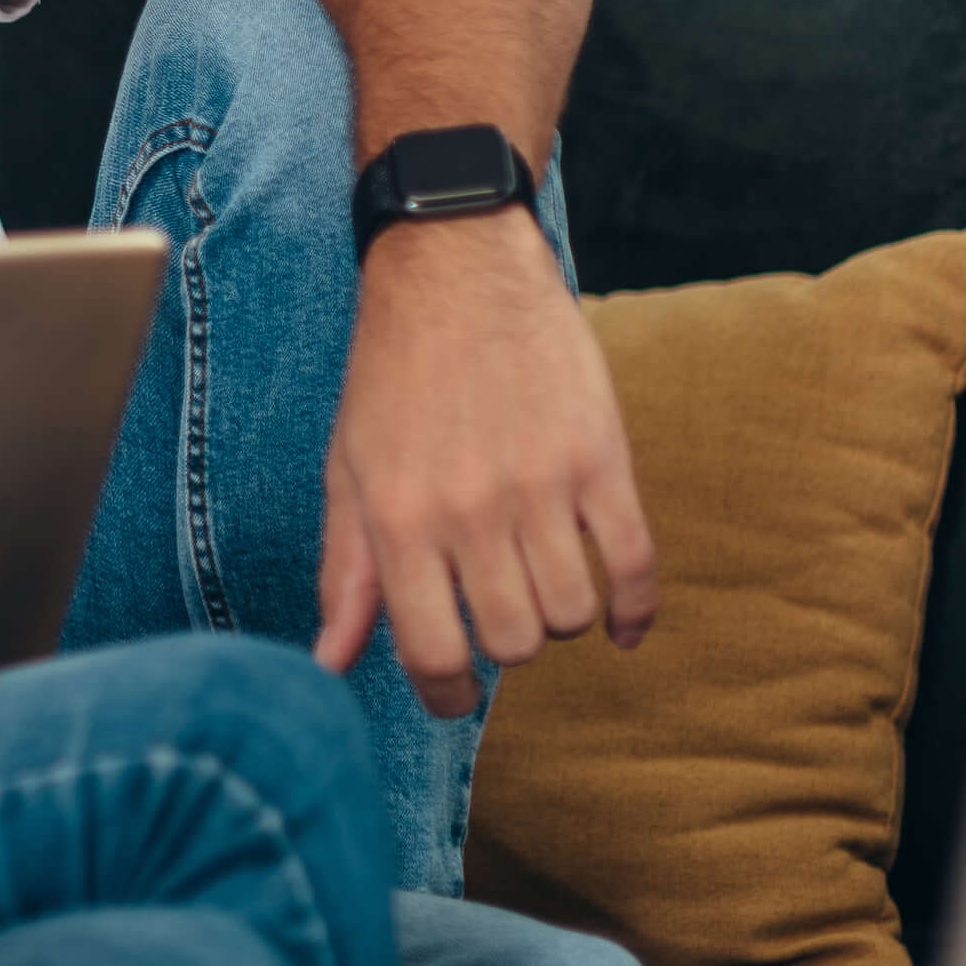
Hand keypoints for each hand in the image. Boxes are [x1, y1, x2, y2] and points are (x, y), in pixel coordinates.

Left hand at [314, 204, 658, 718]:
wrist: (454, 270)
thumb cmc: (392, 377)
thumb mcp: (349, 469)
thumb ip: (345, 573)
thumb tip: (330, 664)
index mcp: (397, 518)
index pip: (432, 652)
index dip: (446, 695)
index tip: (454, 696)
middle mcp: (468, 508)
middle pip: (513, 642)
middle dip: (505, 645)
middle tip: (496, 610)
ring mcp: (540, 482)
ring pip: (572, 613)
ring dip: (560, 617)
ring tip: (540, 582)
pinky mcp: (601, 454)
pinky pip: (634, 565)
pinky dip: (635, 611)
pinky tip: (622, 625)